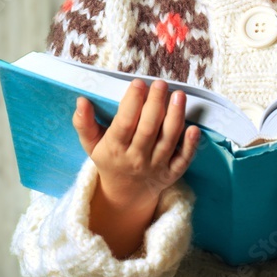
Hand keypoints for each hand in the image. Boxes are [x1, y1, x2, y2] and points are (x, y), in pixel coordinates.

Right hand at [73, 79, 199, 256]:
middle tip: (161, 83)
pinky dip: (190, 145)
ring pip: (167, 140)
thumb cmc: (110, 160)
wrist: (125, 194)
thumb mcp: (92, 144)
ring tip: (179, 95)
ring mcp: (156, 167)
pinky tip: (195, 128)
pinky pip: (183, 160)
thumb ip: (84, 123)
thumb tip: (81, 100)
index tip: (139, 83)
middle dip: (155, 104)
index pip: (124, 124)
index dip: (132, 103)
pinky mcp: (172, 173)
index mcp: (114, 149)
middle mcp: (136, 158)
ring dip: (175, 116)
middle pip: (148, 129)